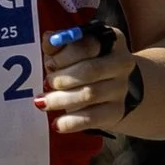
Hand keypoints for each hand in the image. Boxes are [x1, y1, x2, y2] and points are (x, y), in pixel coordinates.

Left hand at [38, 22, 140, 136]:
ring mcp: (120, 89)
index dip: (64, 55)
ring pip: (90, 94)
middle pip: (90, 70)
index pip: (88, 45)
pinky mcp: (116, 112)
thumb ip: (59, 45)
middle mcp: (121, 63)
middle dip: (62, 78)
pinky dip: (71, 122)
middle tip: (46, 83)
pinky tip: (56, 124)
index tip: (49, 62)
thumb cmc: (86, 65)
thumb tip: (49, 40)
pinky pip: (92, 118)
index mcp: (111, 40)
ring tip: (43, 102)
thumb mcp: (73, 51)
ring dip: (61, 99)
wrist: (115, 90)